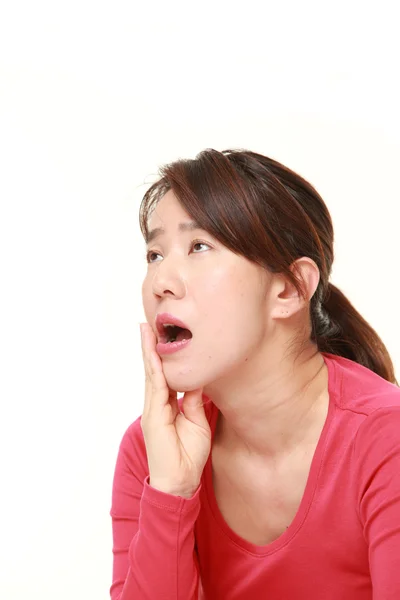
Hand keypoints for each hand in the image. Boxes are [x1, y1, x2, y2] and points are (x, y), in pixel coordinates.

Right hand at [140, 322, 211, 497]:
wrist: (180, 482)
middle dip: (151, 347)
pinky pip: (155, 387)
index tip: (165, 336)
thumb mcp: (197, 421)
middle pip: (154, 370)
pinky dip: (153, 368)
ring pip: (151, 374)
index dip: (163, 356)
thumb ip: (194, 400)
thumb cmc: (188, 455)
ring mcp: (153, 409)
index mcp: (168, 405)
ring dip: (149, 351)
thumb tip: (197, 379)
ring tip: (146, 331)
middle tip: (148, 324)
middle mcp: (157, 404)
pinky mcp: (153, 416)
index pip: (165, 375)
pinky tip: (152, 353)